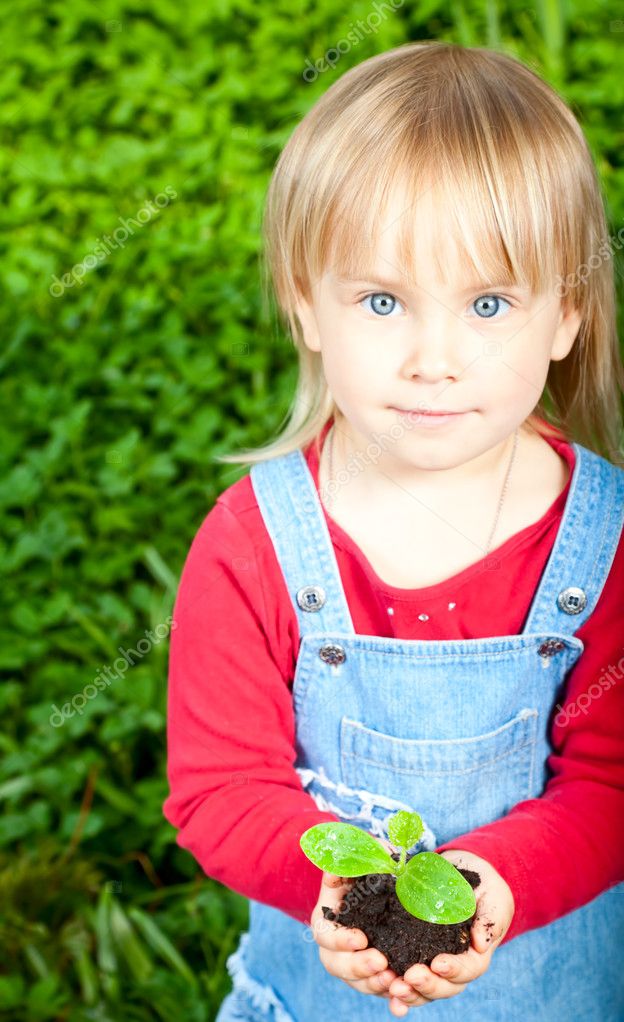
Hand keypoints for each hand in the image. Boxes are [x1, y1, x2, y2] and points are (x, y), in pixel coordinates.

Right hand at [309, 836, 414, 1016]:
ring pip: (358, 983)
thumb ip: (357, 855)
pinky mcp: (373, 972)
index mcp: (328, 920)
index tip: (361, 938)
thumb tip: (351, 861)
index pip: (326, 936)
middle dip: (358, 968)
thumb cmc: (367, 869)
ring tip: (395, 979)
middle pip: (337, 966)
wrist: (381, 885)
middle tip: (382, 963)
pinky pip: (378, 989)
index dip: (341, 941)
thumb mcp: (361, 857)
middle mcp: (337, 946)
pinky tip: (401, 1000)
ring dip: (374, 984)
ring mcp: (354, 962)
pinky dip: (388, 997)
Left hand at [386, 850, 514, 1013]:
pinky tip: (384, 988)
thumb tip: (481, 943)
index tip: (438, 964)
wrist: (457, 871)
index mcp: (475, 953)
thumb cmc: (481, 885)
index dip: (454, 970)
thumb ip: (491, 918)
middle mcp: (453, 965)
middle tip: (410, 977)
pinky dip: (392, 986)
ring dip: (408, 992)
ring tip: (392, 987)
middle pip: (444, 986)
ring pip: (422, 989)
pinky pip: (402, 975)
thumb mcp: (493, 895)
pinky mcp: (410, 952)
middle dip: (427, 985)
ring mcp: (430, 961)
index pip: (468, 969)